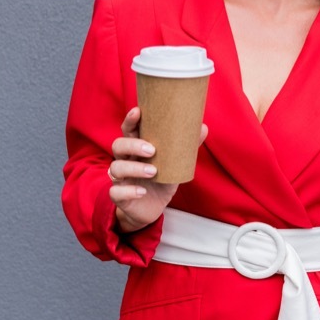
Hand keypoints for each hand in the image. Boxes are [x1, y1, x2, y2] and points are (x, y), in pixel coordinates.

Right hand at [108, 107, 207, 231]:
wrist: (152, 208)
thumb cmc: (161, 180)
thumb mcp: (174, 163)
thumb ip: (186, 146)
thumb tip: (203, 127)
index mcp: (136, 148)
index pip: (128, 130)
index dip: (130, 120)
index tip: (138, 111)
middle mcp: (125, 160)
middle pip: (118, 145)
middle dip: (132, 145)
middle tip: (152, 149)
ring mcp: (120, 178)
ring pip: (116, 168)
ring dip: (134, 168)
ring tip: (153, 171)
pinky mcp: (120, 196)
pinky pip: (116, 192)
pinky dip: (128, 191)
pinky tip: (142, 192)